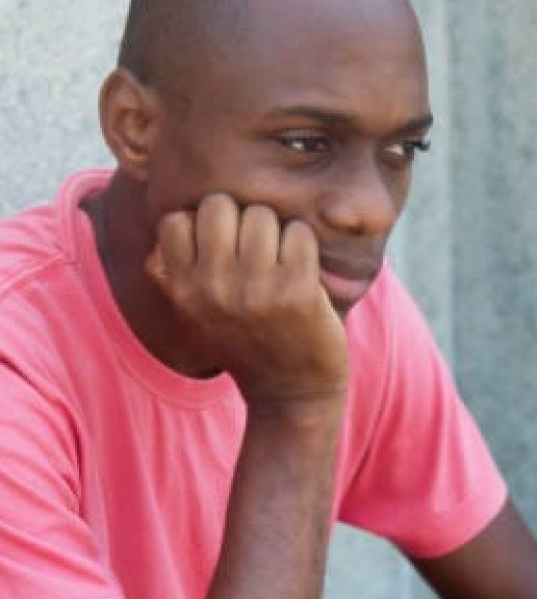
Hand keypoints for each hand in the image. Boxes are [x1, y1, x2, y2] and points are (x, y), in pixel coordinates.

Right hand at [144, 194, 348, 405]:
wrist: (291, 393)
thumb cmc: (244, 344)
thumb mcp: (193, 316)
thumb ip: (173, 273)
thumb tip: (169, 222)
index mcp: (182, 291)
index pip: (175, 221)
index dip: (200, 224)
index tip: (221, 244)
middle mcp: (213, 288)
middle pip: (218, 205)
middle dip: (239, 217)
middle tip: (255, 246)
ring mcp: (256, 288)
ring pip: (260, 214)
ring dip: (275, 230)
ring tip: (280, 259)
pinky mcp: (297, 290)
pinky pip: (298, 232)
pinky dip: (304, 244)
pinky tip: (304, 269)